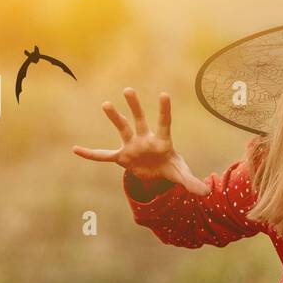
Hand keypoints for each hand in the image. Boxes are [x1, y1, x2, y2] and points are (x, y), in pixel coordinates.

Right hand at [72, 88, 209, 195]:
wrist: (158, 173)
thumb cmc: (171, 168)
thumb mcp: (182, 176)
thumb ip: (192, 183)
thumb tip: (206, 193)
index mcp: (162, 141)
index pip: (164, 123)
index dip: (164, 110)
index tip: (164, 94)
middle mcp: (145, 139)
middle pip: (140, 120)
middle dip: (135, 106)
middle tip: (128, 90)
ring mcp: (132, 146)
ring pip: (122, 129)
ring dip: (115, 117)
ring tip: (106, 104)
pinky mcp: (122, 157)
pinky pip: (104, 155)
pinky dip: (91, 154)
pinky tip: (76, 150)